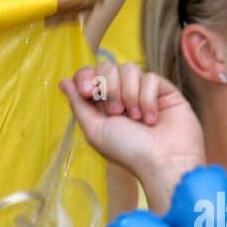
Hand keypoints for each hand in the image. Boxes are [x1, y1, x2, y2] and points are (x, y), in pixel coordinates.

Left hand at [60, 62, 205, 208]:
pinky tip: (152, 118)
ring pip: (129, 68)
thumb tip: (63, 82)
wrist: (163, 159)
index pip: (88, 74)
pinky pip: (150, 77)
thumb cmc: (128, 150)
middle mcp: (120, 95)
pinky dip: (147, 99)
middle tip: (116, 112)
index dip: (86, 77)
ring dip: (129, 95)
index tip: (87, 91)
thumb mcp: (95, 130)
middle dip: (109, 87)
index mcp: (100, 105)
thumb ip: (79, 105)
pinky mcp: (163, 89)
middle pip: (107, 67)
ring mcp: (142, 91)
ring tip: (135, 118)